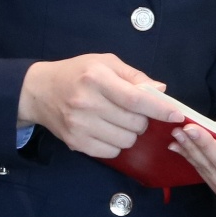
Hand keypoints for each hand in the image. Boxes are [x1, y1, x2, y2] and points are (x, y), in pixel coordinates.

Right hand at [18, 54, 185, 157]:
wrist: (38, 91)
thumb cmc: (77, 73)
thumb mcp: (105, 63)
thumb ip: (134, 76)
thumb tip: (161, 91)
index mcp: (96, 78)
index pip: (135, 99)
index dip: (159, 109)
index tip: (176, 115)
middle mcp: (86, 103)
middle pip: (134, 123)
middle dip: (142, 119)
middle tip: (132, 110)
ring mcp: (79, 125)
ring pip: (126, 141)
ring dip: (130, 133)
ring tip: (117, 119)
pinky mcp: (75, 142)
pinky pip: (111, 153)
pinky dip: (116, 144)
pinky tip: (106, 130)